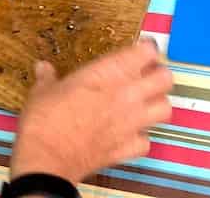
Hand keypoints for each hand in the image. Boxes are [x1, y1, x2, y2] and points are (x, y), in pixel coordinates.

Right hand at [10, 40, 173, 184]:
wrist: (46, 159)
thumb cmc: (45, 121)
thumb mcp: (43, 91)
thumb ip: (48, 78)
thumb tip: (43, 69)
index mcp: (109, 73)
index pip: (146, 52)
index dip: (146, 50)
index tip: (141, 51)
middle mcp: (127, 95)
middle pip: (165, 78)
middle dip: (159, 76)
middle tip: (147, 77)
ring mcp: (131, 123)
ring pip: (166, 109)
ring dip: (157, 106)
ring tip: (146, 105)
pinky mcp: (128, 148)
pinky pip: (147, 142)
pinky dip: (141, 139)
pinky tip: (130, 135)